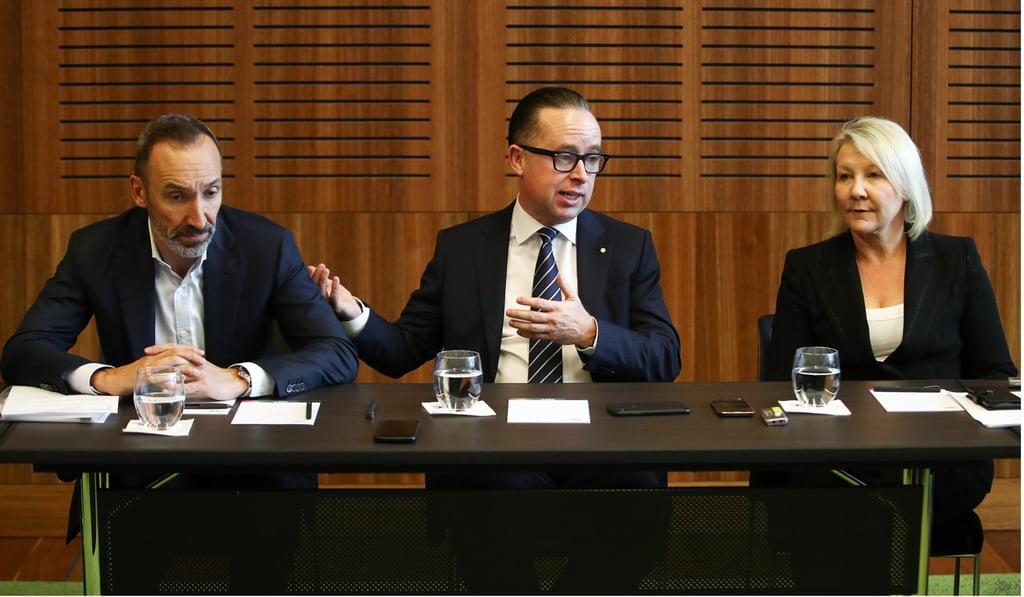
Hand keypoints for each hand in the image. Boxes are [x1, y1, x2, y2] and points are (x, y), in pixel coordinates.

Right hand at [89, 343, 205, 396]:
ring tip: (197, 372)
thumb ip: (162, 366)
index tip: (201, 352)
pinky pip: (159, 377)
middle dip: (191, 356)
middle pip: (175, 352)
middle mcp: (152, 358)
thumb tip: (179, 368)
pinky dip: (171, 380)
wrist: (114, 380)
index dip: (189, 349)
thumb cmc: (132, 376)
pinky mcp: (144, 377)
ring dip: (186, 367)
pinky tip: (180, 383)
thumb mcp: (149, 367)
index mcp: (155, 355)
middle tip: (202, 361)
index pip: (175, 347)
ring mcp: (148, 367)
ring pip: (170, 362)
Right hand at [307, 263, 361, 320]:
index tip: (312, 266)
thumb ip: (320, 278)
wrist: (351, 311)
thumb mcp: (329, 286)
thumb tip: (309, 267)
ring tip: (326, 270)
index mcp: (316, 296)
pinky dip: (334, 288)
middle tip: (321, 266)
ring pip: (322, 293)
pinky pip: (334, 299)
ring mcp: (328, 306)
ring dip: (323, 280)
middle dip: (317, 276)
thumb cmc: (339, 298)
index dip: (311, 276)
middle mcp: (320, 302)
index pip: (311, 286)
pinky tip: (336, 278)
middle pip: (315, 289)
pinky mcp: (337, 308)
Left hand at [506, 275, 596, 348]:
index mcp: (558, 308)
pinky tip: (519, 331)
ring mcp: (551, 329)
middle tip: (509, 312)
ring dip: (520, 325)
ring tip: (511, 322)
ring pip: (532, 328)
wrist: (586, 331)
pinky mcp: (551, 337)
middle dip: (519, 314)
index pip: (540, 303)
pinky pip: (536, 337)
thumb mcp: (573, 298)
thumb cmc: (578, 315)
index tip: (519, 299)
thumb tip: (559, 275)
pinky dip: (526, 334)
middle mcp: (553, 319)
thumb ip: (564, 286)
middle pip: (533, 317)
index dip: (528, 301)